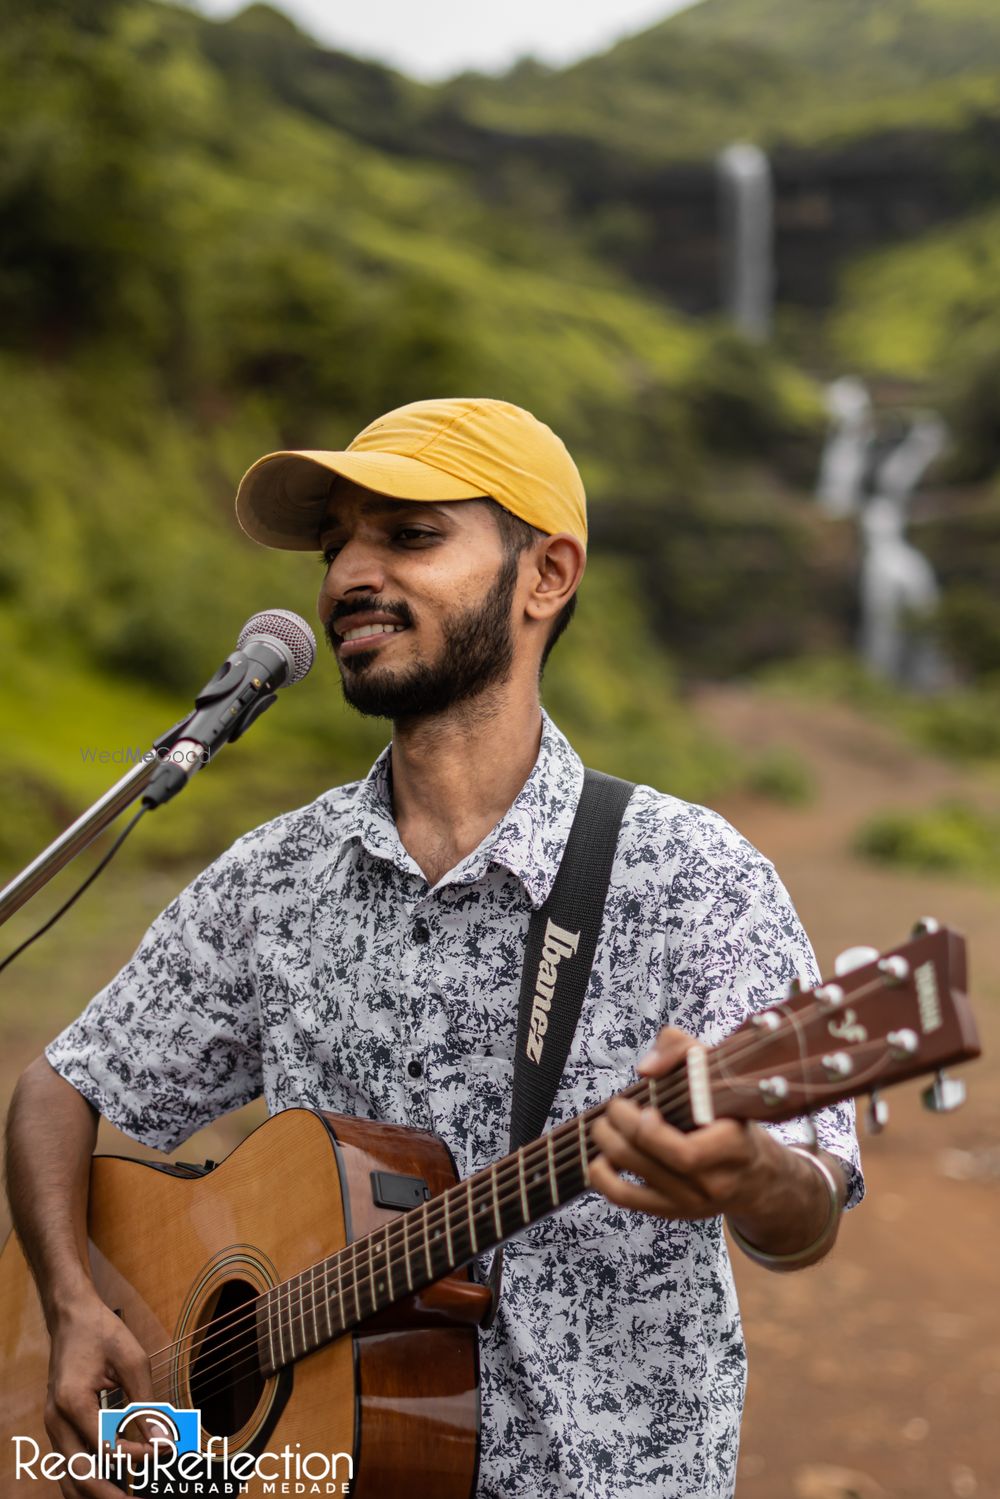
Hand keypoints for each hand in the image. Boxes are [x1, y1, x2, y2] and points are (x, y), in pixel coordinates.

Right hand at [44, 1289, 153, 1498]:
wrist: (71, 1317)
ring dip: (97, 1493)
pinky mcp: (58, 1428)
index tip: (165, 1452)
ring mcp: (53, 1427)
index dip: (138, 1456)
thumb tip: (163, 1438)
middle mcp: (56, 1421)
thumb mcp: (132, 1360)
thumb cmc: (102, 1333)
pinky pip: (69, 1465)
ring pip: (69, 1477)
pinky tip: (113, 1485)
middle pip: (80, 1475)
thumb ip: (145, 1402)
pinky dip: (87, 1481)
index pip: (106, 1446)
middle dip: (111, 1494)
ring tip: (127, 1498)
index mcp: (72, 1402)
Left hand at [589, 1025, 779, 1223]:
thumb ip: (682, 1051)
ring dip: (607, 1152)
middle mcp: (713, 1183)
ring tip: (602, 1127)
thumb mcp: (719, 1072)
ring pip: (633, 1188)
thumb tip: (646, 1070)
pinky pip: (628, 1202)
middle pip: (653, 1165)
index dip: (653, 1134)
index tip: (643, 1106)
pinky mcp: (672, 1213)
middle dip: (621, 1133)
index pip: (686, 1154)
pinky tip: (599, 1157)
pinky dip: (604, 1179)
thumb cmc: (731, 1115)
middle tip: (613, 1109)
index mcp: (732, 1148)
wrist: (755, 1175)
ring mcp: (690, 1204)